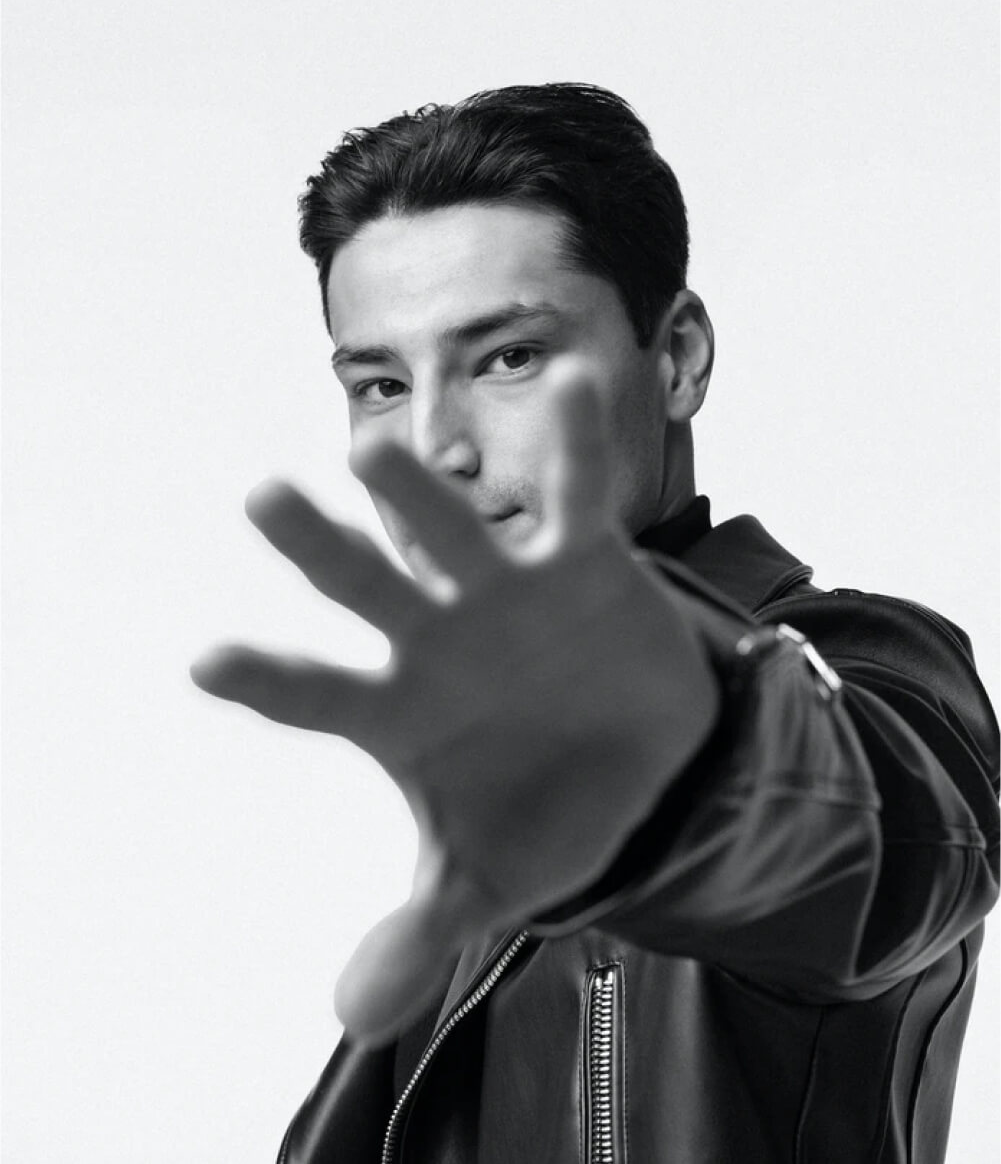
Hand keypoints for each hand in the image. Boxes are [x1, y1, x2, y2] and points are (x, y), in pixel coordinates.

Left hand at [191, 370, 718, 1044]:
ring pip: (455, 532)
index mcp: (402, 710)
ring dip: (417, 495)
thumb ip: (421, 932)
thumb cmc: (542, 807)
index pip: (321, 694)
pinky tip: (575, 384)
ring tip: (375, 449)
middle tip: (262, 499)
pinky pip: (581, 500)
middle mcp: (441, 635)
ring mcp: (507, 592)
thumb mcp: (488, 880)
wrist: (637, 763)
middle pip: (370, 588)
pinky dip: (581, 448)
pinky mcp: (582, 564)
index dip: (271, 680)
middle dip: (323, 551)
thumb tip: (350, 1016)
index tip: (207, 660)